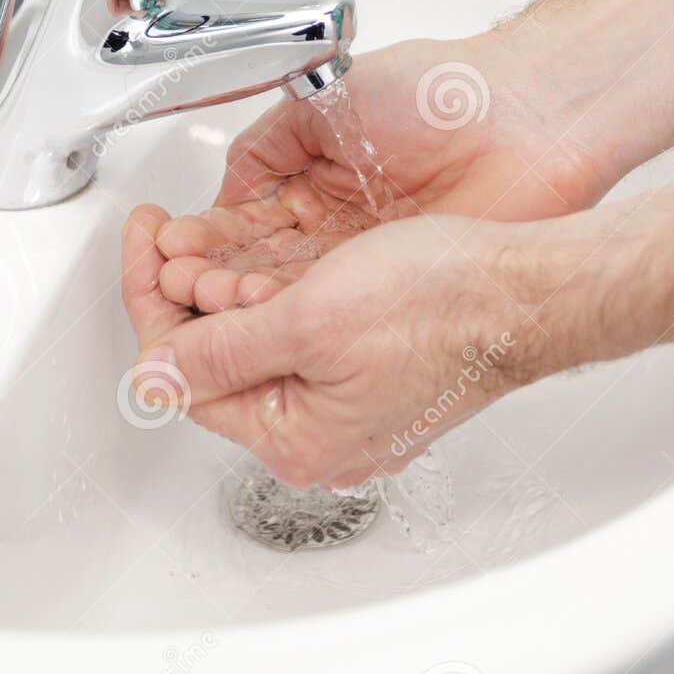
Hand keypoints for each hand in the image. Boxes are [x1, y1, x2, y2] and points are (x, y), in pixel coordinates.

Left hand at [124, 205, 545, 488]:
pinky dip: (271, 301)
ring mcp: (349, 414)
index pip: (184, 376)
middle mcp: (321, 441)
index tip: (145, 243)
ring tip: (214, 238)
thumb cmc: (445, 305)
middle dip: (184, 295)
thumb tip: (154, 376)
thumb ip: (221, 351)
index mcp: (297, 441)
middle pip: (216, 366)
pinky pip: (298, 346)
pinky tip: (269, 263)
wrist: (528, 293)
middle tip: (169, 232)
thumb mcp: (310, 319)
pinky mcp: (373, 383)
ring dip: (225, 292)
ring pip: (255, 351)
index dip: (150, 302)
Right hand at [152, 33, 615, 311]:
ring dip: (237, 303)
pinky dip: (287, 316)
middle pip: (253, 270)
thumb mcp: (325, 100)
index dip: (201, 240)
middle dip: (206, 279)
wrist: (525, 118)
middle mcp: (335, 231)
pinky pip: (330, 314)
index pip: (241, 226)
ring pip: (285, 298)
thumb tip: (222, 190)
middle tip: (169, 284)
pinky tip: (250, 315)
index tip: (165, 248)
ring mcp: (365, 266)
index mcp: (314, 184)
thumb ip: (265, 147)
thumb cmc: (444, 93)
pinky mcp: (396, 291)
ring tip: (196, 301)